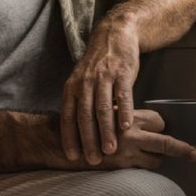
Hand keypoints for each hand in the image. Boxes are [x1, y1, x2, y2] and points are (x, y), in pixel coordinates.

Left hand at [60, 15, 140, 163]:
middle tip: (93, 160)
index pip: (68, 115)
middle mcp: (85, 82)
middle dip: (88, 140)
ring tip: (110, 150)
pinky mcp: (122, 73)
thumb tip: (75, 132)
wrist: (114, 35)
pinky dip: (124, 111)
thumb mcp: (81, 81)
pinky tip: (126, 127)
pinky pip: (122, 95)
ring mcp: (104, 77)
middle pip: (84, 115)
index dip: (69, 137)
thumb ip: (78, 102)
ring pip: (103, 108)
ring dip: (106, 131)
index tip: (72, 156)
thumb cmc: (97, 65)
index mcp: (72, 86)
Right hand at [82, 109, 195, 168]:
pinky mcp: (119, 166)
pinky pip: (141, 169)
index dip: (161, 126)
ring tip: (155, 159)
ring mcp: (126, 152)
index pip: (158, 121)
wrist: (61, 141)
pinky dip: (144, 167)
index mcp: (127, 115)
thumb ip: (123, 116)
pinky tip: (140, 165)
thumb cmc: (82, 122)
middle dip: (181, 149)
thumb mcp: (104, 111)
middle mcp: (130, 133)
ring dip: (157, 160)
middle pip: (165, 143)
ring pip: (155, 160)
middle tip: (193, 155)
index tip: (163, 129)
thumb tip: (141, 123)